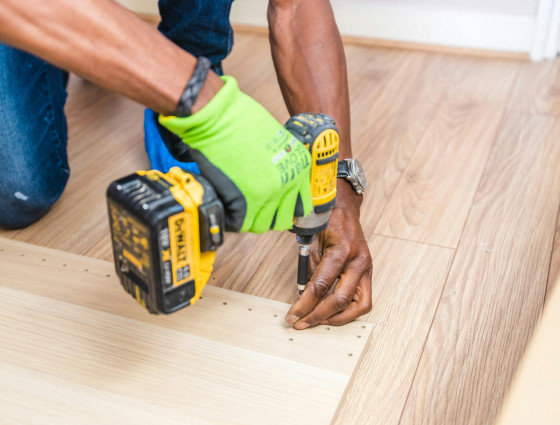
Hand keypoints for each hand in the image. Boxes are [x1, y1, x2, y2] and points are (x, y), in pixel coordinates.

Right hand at [159, 76, 311, 233]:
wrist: (218, 117)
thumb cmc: (240, 120)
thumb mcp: (276, 139)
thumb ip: (281, 163)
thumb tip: (275, 179)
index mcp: (299, 167)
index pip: (301, 203)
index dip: (286, 208)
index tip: (276, 207)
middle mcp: (288, 183)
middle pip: (282, 218)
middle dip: (268, 215)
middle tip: (254, 209)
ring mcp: (267, 194)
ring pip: (261, 225)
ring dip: (250, 218)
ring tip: (238, 206)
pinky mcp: (245, 202)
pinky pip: (240, 223)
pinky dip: (232, 218)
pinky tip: (227, 205)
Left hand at [286, 181, 372, 328]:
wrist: (344, 207)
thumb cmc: (327, 221)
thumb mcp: (311, 242)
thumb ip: (309, 270)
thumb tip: (302, 297)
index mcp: (342, 250)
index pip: (321, 286)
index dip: (304, 304)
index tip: (292, 315)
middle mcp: (359, 261)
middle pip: (340, 300)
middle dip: (318, 315)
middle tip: (301, 323)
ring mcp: (367, 268)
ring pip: (359, 306)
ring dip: (337, 318)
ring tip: (318, 321)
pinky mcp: (368, 273)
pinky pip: (363, 300)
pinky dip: (348, 311)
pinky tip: (332, 313)